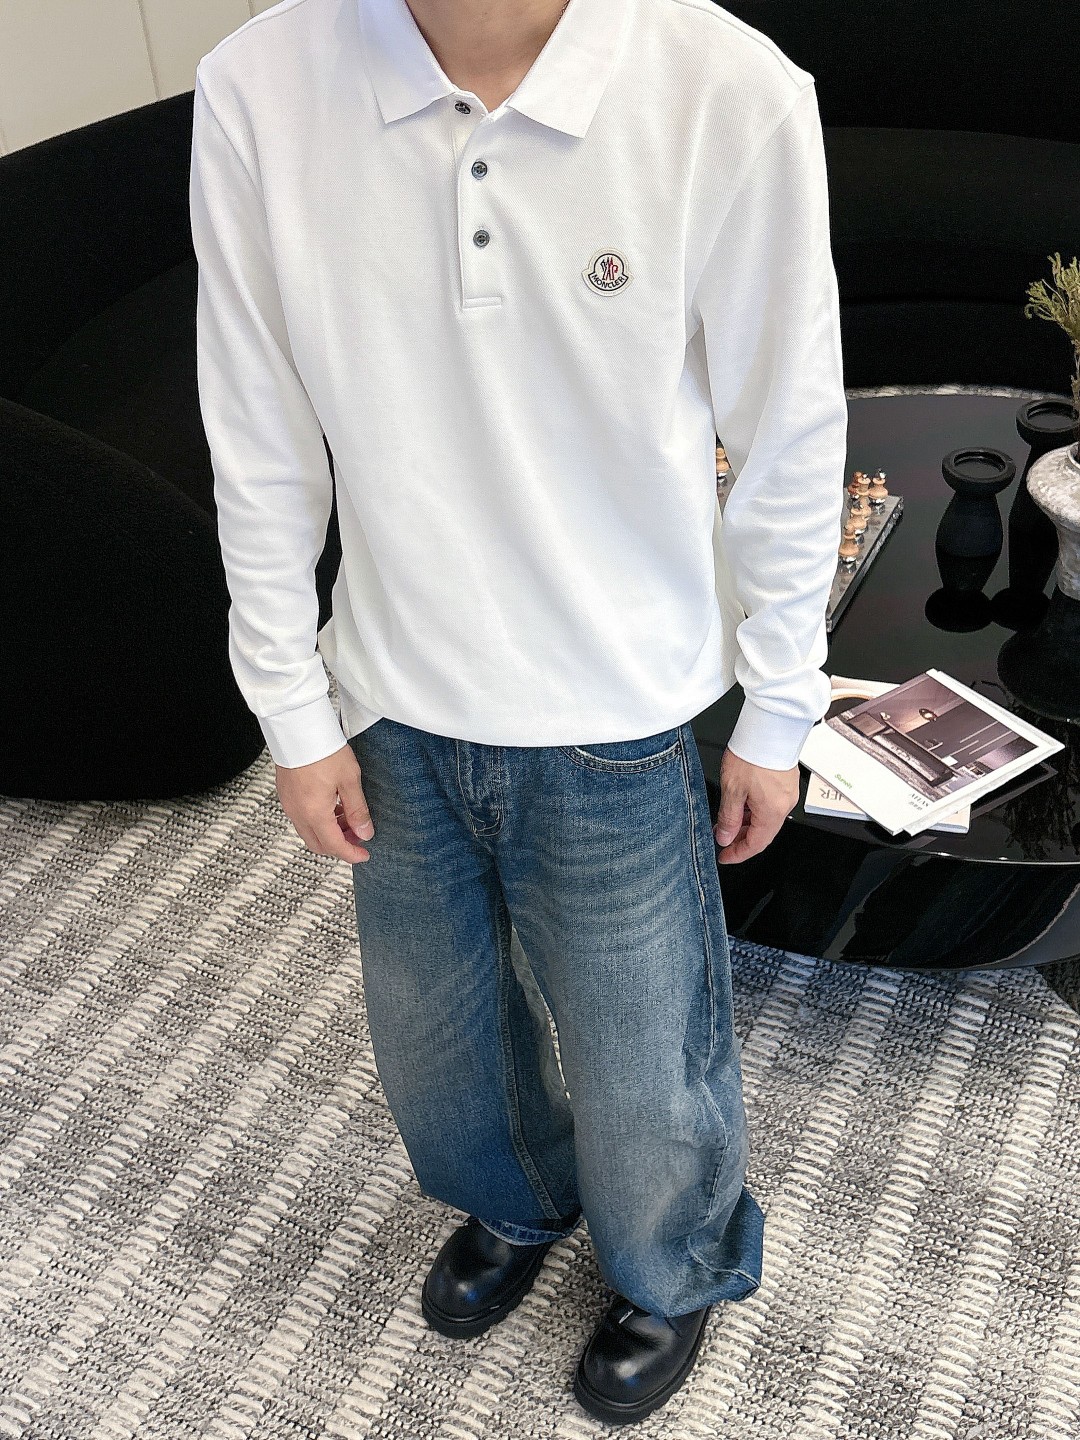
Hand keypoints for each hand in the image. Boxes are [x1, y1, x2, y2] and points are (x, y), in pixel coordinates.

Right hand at [275, 742, 375, 863]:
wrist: (297, 728)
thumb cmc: (322, 749)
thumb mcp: (349, 780)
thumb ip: (358, 810)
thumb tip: (365, 832)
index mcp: (314, 813)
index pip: (334, 846)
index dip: (351, 854)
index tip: (364, 855)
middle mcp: (298, 813)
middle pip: (319, 844)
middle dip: (340, 846)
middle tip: (359, 837)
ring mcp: (289, 804)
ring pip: (309, 832)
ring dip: (329, 833)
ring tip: (349, 819)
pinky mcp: (286, 794)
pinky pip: (302, 818)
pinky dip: (319, 821)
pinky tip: (333, 807)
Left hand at [713, 747, 798, 863]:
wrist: (770, 727)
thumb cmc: (752, 754)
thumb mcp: (732, 790)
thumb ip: (729, 817)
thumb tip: (725, 837)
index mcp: (773, 812)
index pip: (756, 844)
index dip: (738, 854)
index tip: (724, 857)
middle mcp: (785, 805)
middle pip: (763, 833)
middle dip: (742, 839)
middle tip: (722, 839)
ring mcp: (787, 793)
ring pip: (766, 818)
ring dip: (747, 823)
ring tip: (727, 821)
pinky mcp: (785, 782)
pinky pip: (770, 805)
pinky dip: (755, 810)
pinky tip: (741, 805)